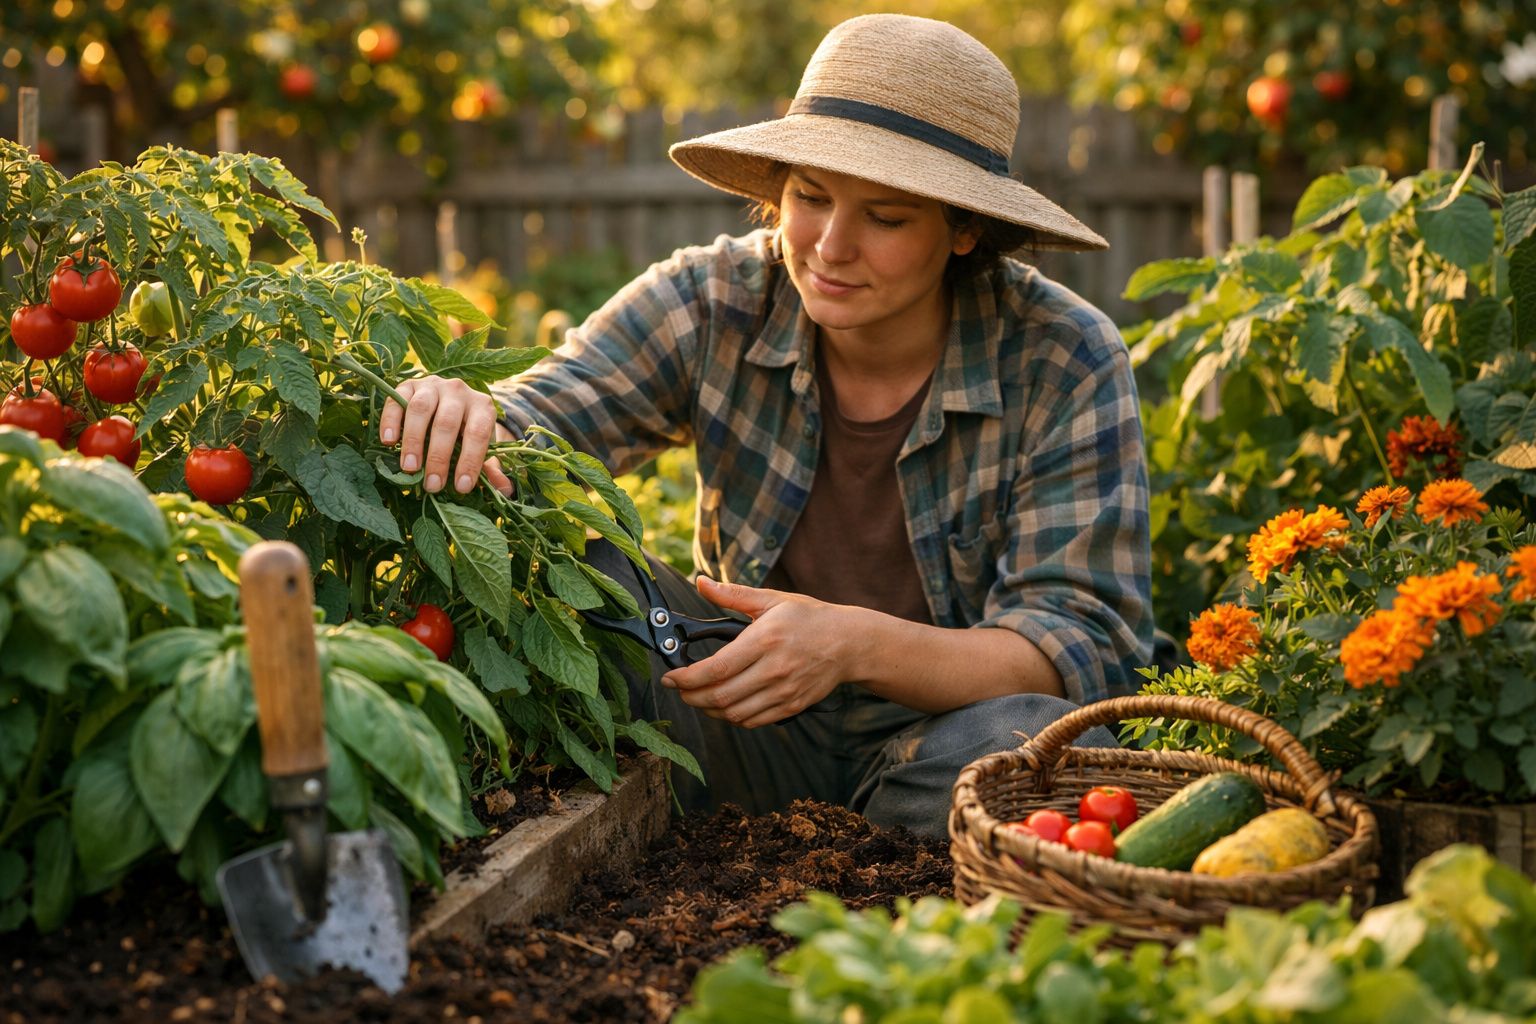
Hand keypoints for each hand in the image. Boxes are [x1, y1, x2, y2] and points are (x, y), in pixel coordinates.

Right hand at [377, 374, 513, 495]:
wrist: (450, 399)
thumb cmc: (466, 431)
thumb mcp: (482, 447)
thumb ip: (491, 467)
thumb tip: (506, 491)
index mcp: (482, 406)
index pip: (478, 433)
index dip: (470, 461)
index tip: (461, 487)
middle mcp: (458, 391)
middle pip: (447, 422)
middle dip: (439, 456)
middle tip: (432, 485)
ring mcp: (432, 385)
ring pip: (420, 409)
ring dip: (413, 440)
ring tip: (409, 468)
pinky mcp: (408, 384)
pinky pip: (396, 400)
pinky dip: (391, 420)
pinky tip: (389, 442)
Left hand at [661, 578, 846, 727]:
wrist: (849, 643)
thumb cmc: (809, 618)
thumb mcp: (772, 600)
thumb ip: (732, 594)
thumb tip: (700, 583)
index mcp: (765, 640)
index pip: (716, 669)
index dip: (686, 678)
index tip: (670, 677)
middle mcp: (774, 670)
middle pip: (720, 696)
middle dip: (691, 697)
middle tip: (679, 689)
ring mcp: (784, 692)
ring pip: (734, 714)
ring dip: (708, 710)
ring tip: (698, 697)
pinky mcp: (791, 706)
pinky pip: (752, 721)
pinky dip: (731, 717)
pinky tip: (723, 705)